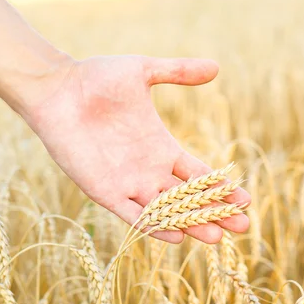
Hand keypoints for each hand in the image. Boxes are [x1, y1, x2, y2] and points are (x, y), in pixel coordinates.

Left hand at [21, 55, 250, 243]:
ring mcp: (127, 182)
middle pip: (189, 198)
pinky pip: (132, 214)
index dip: (222, 188)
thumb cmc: (97, 77)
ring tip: (217, 237)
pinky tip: (176, 237)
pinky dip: (153, 226)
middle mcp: (148, 169)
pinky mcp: (104, 190)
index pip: (199, 174)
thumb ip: (178, 71)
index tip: (245, 200)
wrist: (57, 89)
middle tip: (244, 226)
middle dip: (216, 212)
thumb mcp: (143, 71)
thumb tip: (216, 67)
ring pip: (166, 211)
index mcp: (162, 146)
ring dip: (191, 224)